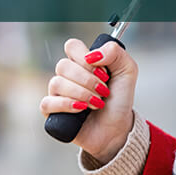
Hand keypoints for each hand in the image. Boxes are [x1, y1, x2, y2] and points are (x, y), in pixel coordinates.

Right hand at [40, 37, 137, 162]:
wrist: (118, 128)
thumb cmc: (119, 100)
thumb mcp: (128, 71)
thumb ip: (115, 53)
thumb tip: (93, 54)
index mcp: (81, 62)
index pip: (71, 46)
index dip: (86, 58)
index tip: (103, 72)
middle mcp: (67, 75)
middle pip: (64, 65)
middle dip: (88, 80)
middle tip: (103, 91)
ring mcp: (57, 93)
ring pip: (56, 83)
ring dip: (82, 94)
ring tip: (97, 103)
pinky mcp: (52, 112)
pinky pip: (47, 103)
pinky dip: (67, 105)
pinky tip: (81, 110)